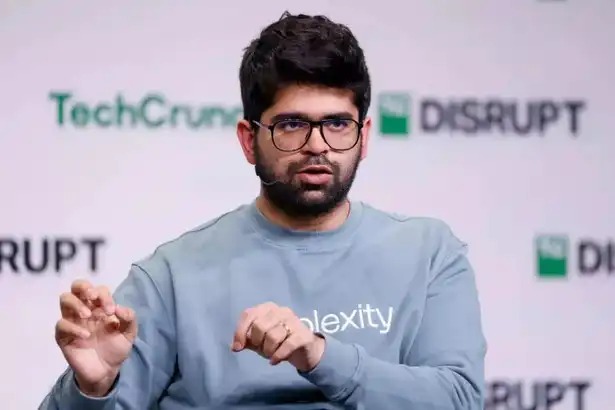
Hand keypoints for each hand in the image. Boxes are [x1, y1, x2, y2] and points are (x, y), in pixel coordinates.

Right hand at [55, 279, 136, 396]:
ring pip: (65, 299)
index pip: (98, 289)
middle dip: (84, 287)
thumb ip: (129, 318)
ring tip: (87, 315)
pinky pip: (61, 325)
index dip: (104, 295)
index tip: (111, 311)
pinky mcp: (63, 336)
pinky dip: (73, 327)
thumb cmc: (116, 348)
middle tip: (93, 298)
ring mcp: (73, 322)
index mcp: (100, 307)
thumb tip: (119, 308)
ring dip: (76, 304)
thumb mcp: (129, 333)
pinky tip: (86, 336)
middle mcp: (85, 310)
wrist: (107, 371)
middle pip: (76, 286)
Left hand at [231, 302, 324, 371]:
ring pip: (273, 336)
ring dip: (268, 350)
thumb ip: (246, 340)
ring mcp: (294, 321)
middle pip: (260, 326)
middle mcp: (281, 311)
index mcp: (268, 308)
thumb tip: (235, 346)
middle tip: (262, 350)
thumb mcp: (259, 341)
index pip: (249, 314)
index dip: (240, 332)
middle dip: (257, 342)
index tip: (237, 348)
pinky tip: (275, 361)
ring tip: (270, 355)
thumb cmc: (278, 342)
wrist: (304, 350)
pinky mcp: (303, 335)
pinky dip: (278, 355)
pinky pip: (287, 345)